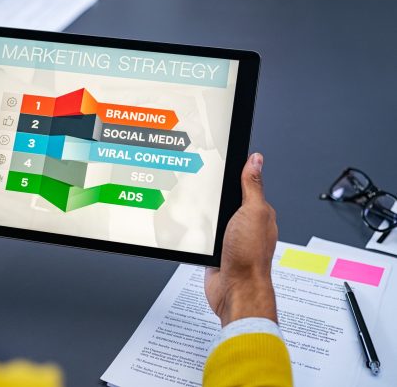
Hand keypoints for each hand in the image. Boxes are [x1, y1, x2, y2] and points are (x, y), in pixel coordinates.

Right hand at [204, 153, 278, 326]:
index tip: (217, 162)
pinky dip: (196, 231)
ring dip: (204, 215)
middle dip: (213, 195)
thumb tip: (256, 160)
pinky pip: (203, 234)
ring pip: (212, 217)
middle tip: (200, 186)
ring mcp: (230, 238)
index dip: (232, 174)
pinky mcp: (216, 250)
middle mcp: (245, 224)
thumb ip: (252, 186)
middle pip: (225, 200)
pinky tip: (192, 228)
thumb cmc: (250, 257)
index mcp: (258, 212)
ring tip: (194, 207)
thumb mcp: (252, 212)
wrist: (236, 291)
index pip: (245, 185)